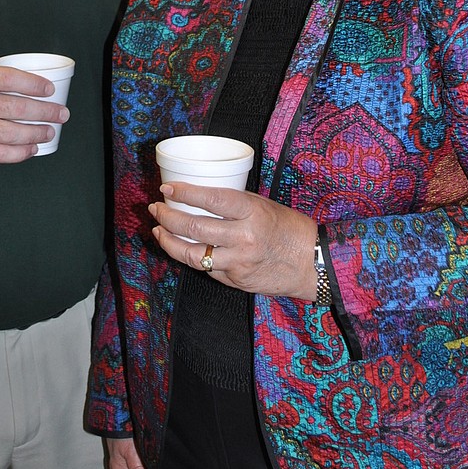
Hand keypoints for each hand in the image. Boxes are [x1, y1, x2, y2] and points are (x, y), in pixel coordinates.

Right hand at [0, 60, 69, 162]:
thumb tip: (24, 78)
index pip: (10, 79)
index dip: (34, 85)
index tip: (49, 90)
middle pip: (16, 108)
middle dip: (44, 112)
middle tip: (61, 114)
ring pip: (10, 133)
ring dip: (35, 133)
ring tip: (49, 131)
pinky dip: (18, 153)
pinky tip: (31, 149)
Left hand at [150, 182, 317, 300]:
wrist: (311, 263)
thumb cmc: (289, 228)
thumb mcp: (263, 206)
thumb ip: (234, 205)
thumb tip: (199, 200)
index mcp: (251, 211)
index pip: (209, 199)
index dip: (184, 193)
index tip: (166, 188)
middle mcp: (243, 237)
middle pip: (193, 227)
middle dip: (167, 217)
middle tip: (156, 209)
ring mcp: (238, 261)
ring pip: (192, 253)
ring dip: (169, 241)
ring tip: (158, 231)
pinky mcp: (236, 280)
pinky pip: (207, 268)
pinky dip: (193, 257)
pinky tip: (184, 249)